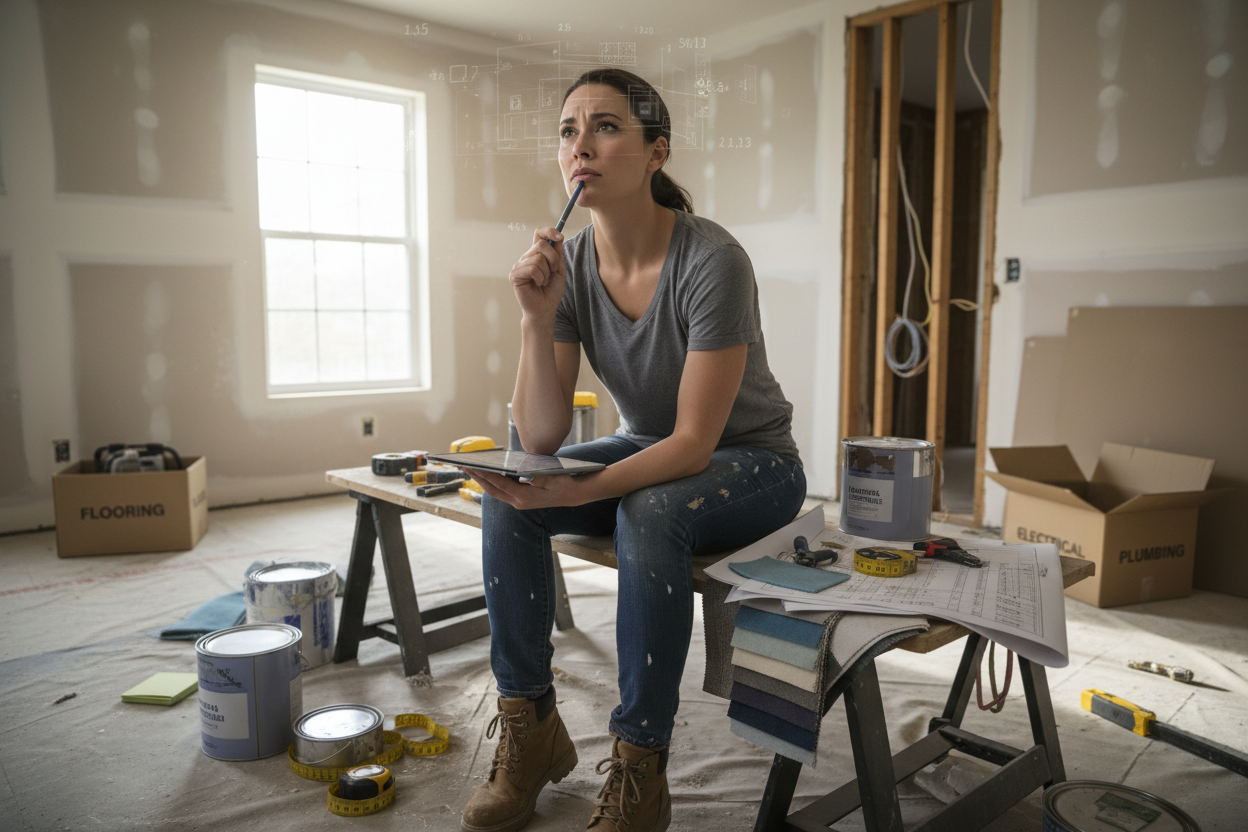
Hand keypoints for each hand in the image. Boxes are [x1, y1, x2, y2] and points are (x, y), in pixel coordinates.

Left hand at [457, 467, 594, 510]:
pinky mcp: (520, 500)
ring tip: (470, 468)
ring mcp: (518, 503)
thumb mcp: (553, 476)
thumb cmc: (563, 482)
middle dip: (477, 478)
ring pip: (495, 492)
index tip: (470, 466)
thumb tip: (523, 471)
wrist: (573, 495)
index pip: (498, 484)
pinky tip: (486, 473)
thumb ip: (538, 475)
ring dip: (482, 481)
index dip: (483, 475)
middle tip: (462, 466)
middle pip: (492, 490)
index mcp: (524, 496)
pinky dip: (492, 483)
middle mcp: (518, 502)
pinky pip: (501, 492)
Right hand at [509, 228, 566, 322]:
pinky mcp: (515, 275)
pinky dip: (540, 277)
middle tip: (554, 272)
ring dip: (547, 273)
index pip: (539, 234)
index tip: (560, 236)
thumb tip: (559, 235)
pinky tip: (538, 284)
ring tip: (544, 282)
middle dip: (554, 259)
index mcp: (536, 254)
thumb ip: (557, 253)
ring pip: (537, 258)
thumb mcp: (559, 269)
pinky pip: (532, 268)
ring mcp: (519, 265)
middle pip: (541, 245)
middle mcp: (526, 257)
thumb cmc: (551, 291)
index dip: (549, 231)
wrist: (546, 309)